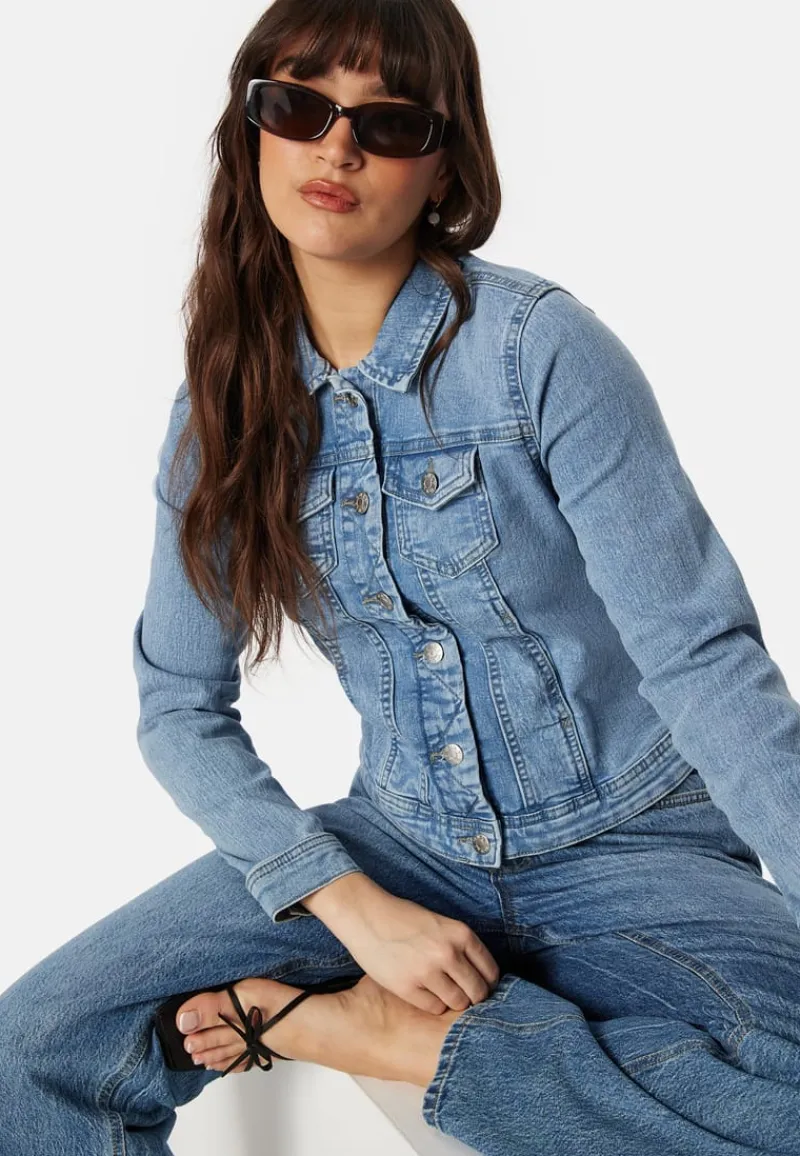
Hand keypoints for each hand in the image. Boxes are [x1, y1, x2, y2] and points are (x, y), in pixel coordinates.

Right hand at [313, 876, 500, 1013]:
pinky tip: (426, 993)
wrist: (367, 916)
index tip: (483, 988)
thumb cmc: (404, 918)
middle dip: (474, 997)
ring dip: (454, 1002)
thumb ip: (461, 947)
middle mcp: (448, 953)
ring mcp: (428, 971)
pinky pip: (434, 1008)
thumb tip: (481, 978)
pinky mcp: (407, 987)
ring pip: (458, 1003)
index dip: (489, 983)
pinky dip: (434, 1004)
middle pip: (477, 991)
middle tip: (466, 997)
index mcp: (460, 934)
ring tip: (444, 994)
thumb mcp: (441, 924)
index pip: (490, 971)